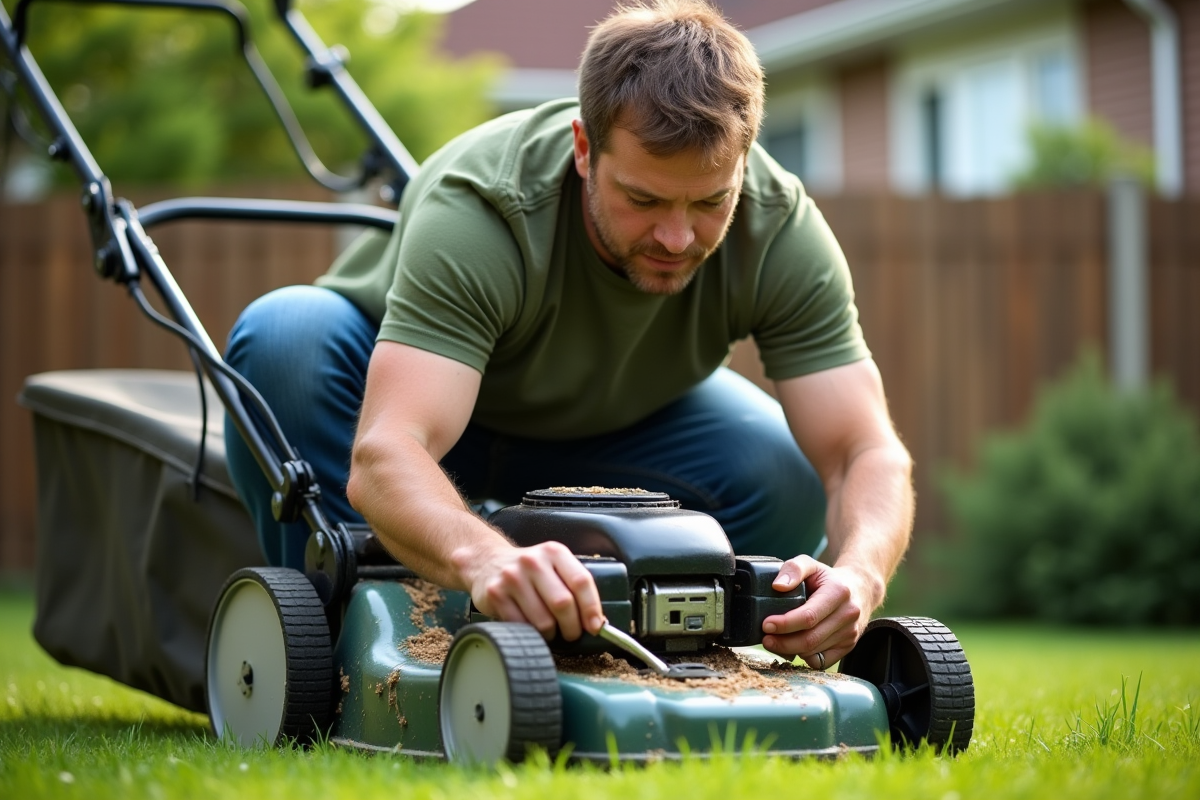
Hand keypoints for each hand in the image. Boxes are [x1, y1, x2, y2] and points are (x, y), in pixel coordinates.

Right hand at [456, 540, 603, 640]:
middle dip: (572, 627)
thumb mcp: (553, 566)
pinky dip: (531, 634)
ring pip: (543, 621)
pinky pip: (522, 626)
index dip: (591, 608)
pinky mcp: (495, 594)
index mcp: (554, 552)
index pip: (581, 582)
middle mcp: (533, 561)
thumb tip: (596, 622)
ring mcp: (512, 577)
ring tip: (549, 630)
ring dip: (551, 634)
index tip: (595, 626)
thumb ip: (573, 587)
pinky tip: (530, 628)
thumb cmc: (529, 571)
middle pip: (563, 603)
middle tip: (571, 633)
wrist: (486, 561)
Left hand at [760, 555, 876, 668]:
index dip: (784, 624)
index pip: (808, 616)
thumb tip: (778, 586)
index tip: (766, 624)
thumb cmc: (828, 578)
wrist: (859, 589)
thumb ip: (793, 569)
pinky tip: (794, 647)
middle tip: (766, 639)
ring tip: (775, 641)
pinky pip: (821, 662)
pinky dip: (804, 658)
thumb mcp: (811, 565)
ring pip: (814, 652)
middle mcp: (848, 614)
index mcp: (838, 592)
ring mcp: (850, 633)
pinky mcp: (849, 646)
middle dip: (783, 643)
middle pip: (810, 639)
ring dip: (790, 650)